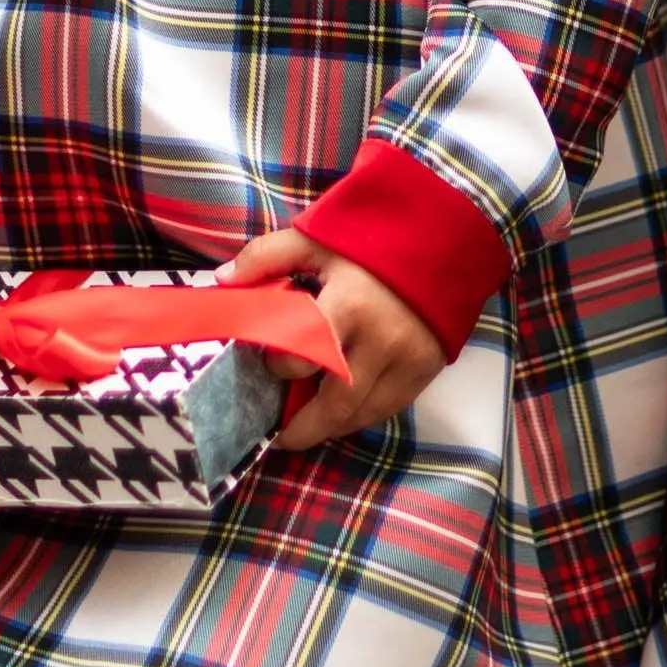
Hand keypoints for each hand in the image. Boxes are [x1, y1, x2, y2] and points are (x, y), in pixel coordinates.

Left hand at [224, 226, 444, 451]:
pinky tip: (344, 410)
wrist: (444, 231)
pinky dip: (362, 415)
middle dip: (302, 427)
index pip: (302, 356)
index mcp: (349, 304)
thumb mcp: (318, 237)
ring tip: (308, 426)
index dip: (279, 365)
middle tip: (280, 434)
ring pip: (362, 415)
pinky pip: (389, 408)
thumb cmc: (374, 235)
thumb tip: (221, 281)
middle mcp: (380, 340)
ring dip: (331, 426)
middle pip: (335, 405)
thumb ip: (267, 256)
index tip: (268, 362)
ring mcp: (408, 358)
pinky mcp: (427, 368)